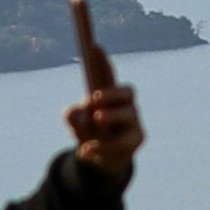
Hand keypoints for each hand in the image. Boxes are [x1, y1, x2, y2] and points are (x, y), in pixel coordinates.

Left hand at [67, 0, 145, 186]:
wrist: (100, 162)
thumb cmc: (89, 134)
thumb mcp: (75, 123)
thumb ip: (73, 116)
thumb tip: (81, 116)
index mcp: (109, 94)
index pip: (108, 75)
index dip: (102, 61)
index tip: (93, 47)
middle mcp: (125, 104)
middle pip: (127, 91)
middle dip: (112, 91)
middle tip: (93, 97)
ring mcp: (133, 121)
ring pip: (129, 114)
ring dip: (112, 115)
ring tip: (97, 118)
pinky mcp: (136, 139)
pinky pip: (122, 142)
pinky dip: (102, 146)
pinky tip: (86, 149)